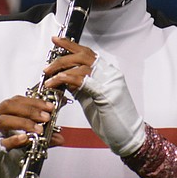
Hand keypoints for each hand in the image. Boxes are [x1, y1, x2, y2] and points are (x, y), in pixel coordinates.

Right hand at [0, 96, 58, 177]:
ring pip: (1, 121)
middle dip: (29, 110)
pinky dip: (13, 140)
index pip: (16, 101)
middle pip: (7, 106)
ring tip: (39, 129)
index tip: (49, 107)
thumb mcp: (25, 146)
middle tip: (46, 117)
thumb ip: (41, 139)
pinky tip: (25, 138)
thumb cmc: (3, 159)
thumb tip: (58, 136)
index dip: (33, 102)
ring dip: (23, 123)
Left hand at [45, 37, 144, 156]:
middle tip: (48, 64)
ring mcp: (109, 82)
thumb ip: (81, 86)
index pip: (88, 53)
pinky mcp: (106, 94)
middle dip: (63, 55)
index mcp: (108, 73)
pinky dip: (67, 79)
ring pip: (82, 66)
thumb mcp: (92, 99)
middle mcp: (110, 74)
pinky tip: (57, 81)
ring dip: (61, 69)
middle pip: (83, 55)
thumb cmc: (112, 120)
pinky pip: (84, 81)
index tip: (57, 41)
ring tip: (48, 76)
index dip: (71, 45)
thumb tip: (65, 78)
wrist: (128, 136)